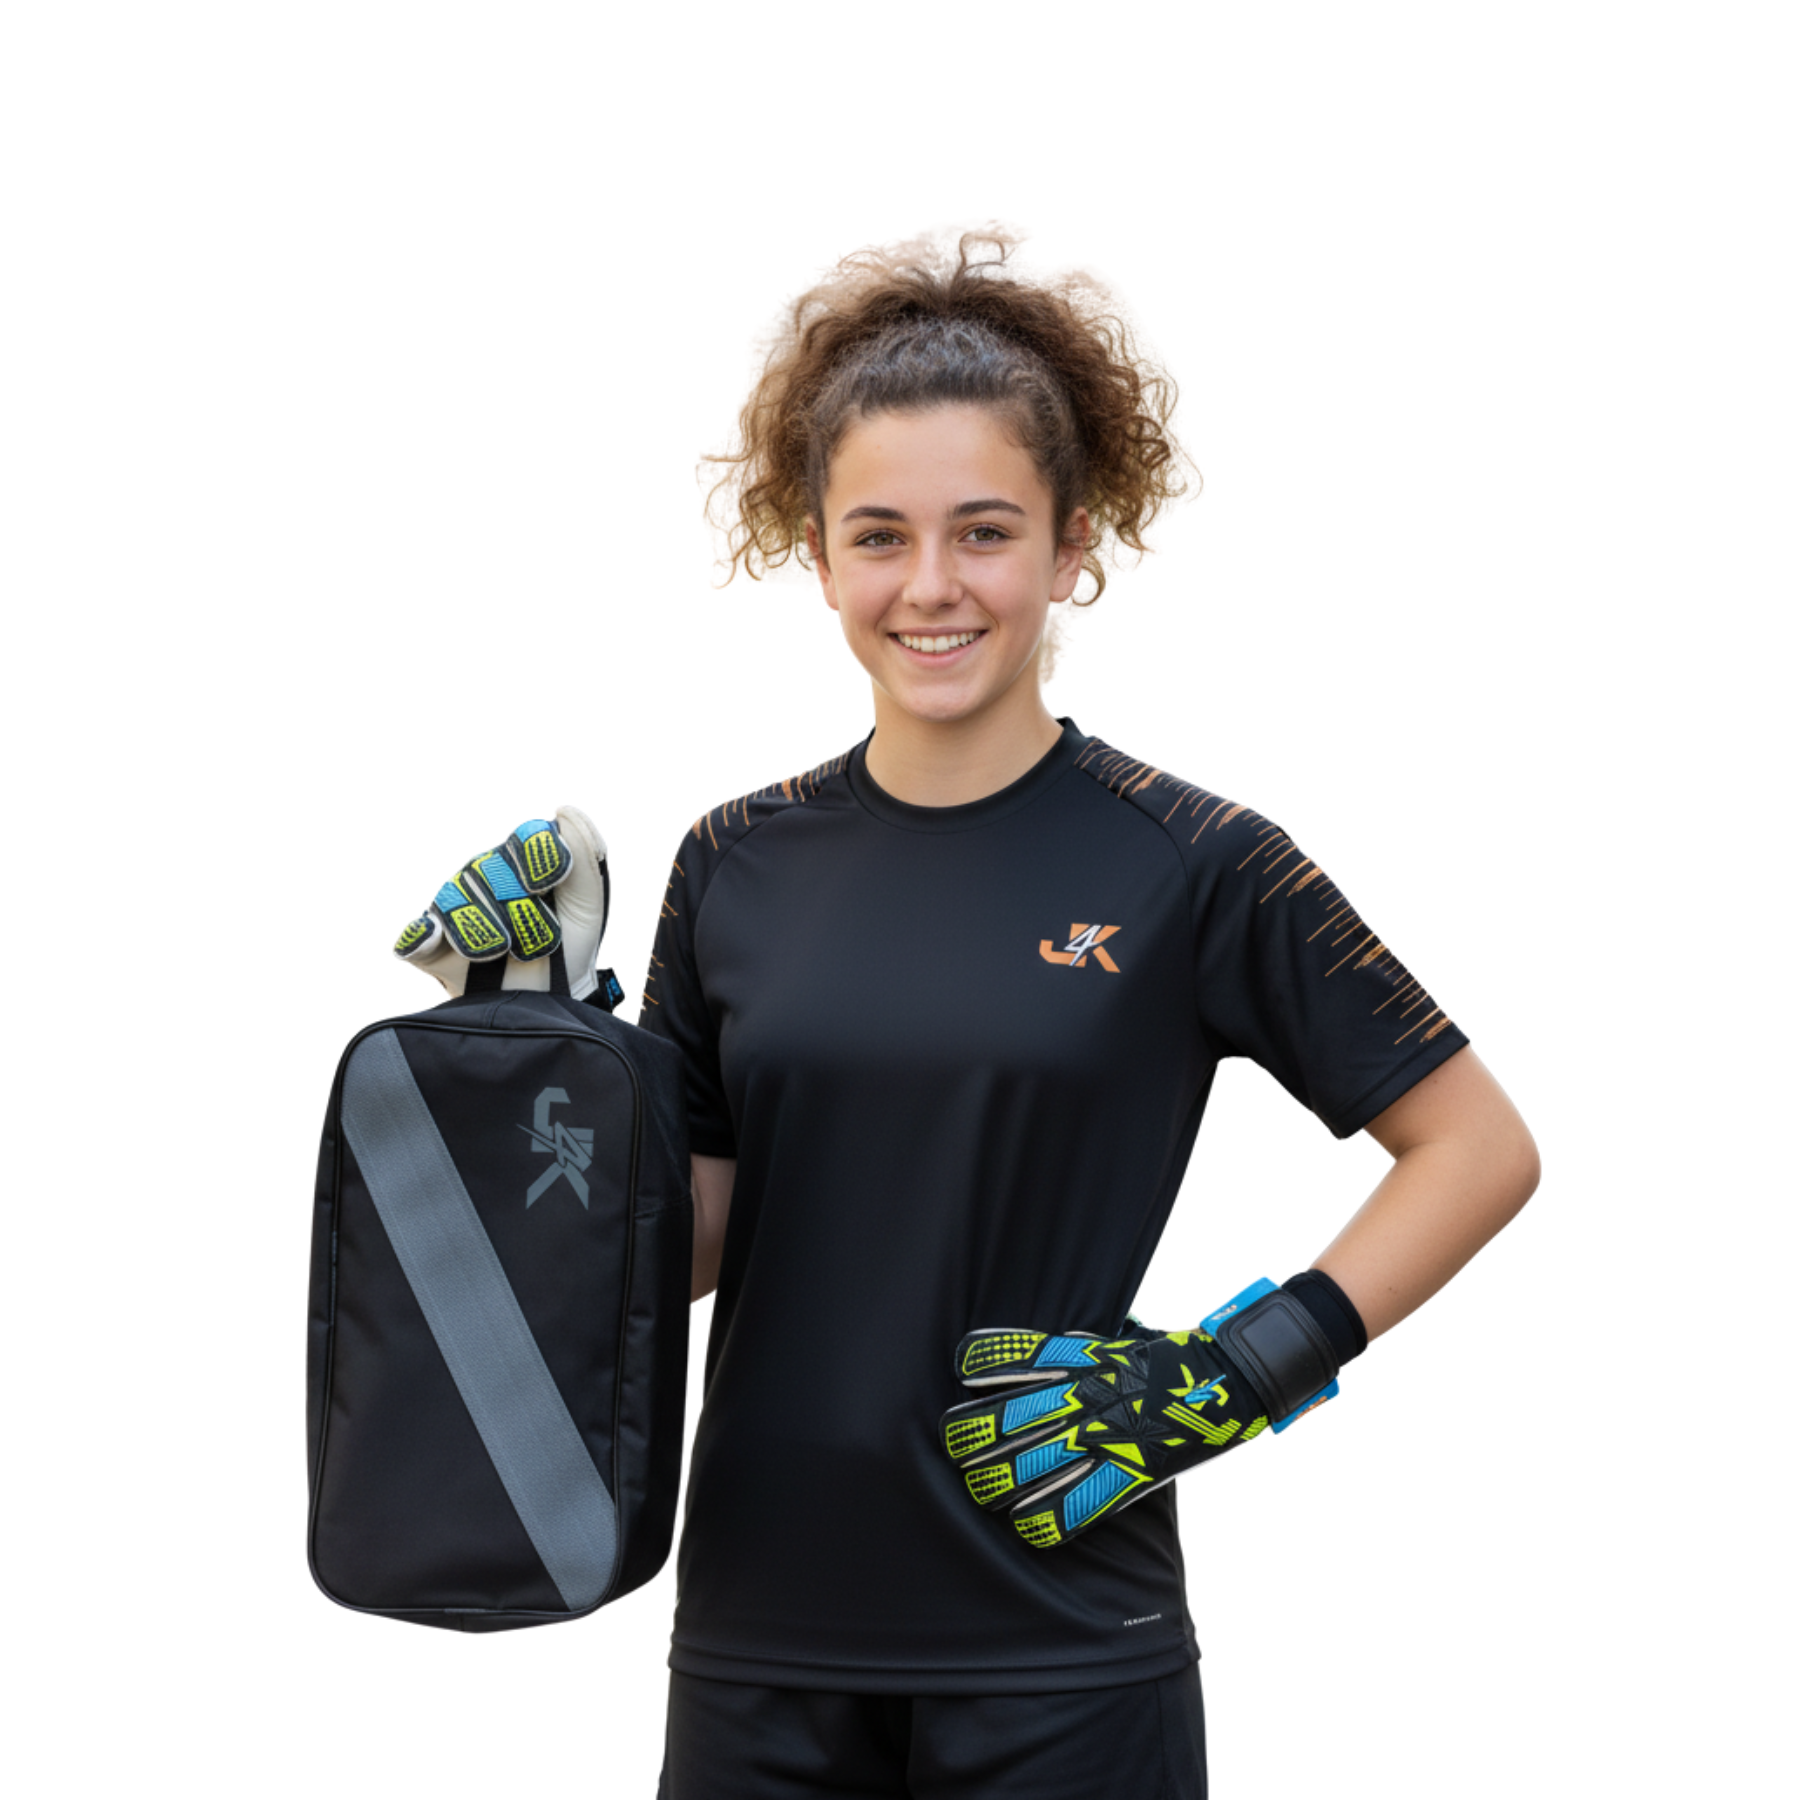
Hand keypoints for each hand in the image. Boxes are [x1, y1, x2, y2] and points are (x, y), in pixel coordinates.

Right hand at [393, 807, 609, 999]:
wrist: (553, 1000)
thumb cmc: (570, 945)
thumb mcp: (587, 903)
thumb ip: (585, 857)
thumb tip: (564, 810)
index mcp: (518, 861)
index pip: (524, 842)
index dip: (538, 861)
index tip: (549, 885)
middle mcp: (480, 878)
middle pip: (490, 872)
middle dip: (521, 911)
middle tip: (541, 941)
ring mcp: (452, 911)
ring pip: (458, 904)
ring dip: (489, 933)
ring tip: (505, 952)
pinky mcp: (431, 949)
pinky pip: (416, 937)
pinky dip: (422, 936)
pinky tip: (431, 936)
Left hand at [940, 1283, 1339, 1548]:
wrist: (1228, 1378)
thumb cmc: (1170, 1357)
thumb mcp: (1114, 1340)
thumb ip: (1074, 1348)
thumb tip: (1040, 1352)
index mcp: (1076, 1358)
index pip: (1006, 1358)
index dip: (976, 1367)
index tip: (962, 1376)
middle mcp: (1080, 1398)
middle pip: (999, 1422)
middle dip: (968, 1440)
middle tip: (960, 1449)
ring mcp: (1101, 1438)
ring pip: (1023, 1468)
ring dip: (993, 1484)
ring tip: (984, 1489)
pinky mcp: (1126, 1475)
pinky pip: (1071, 1508)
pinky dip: (1042, 1522)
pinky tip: (1028, 1524)